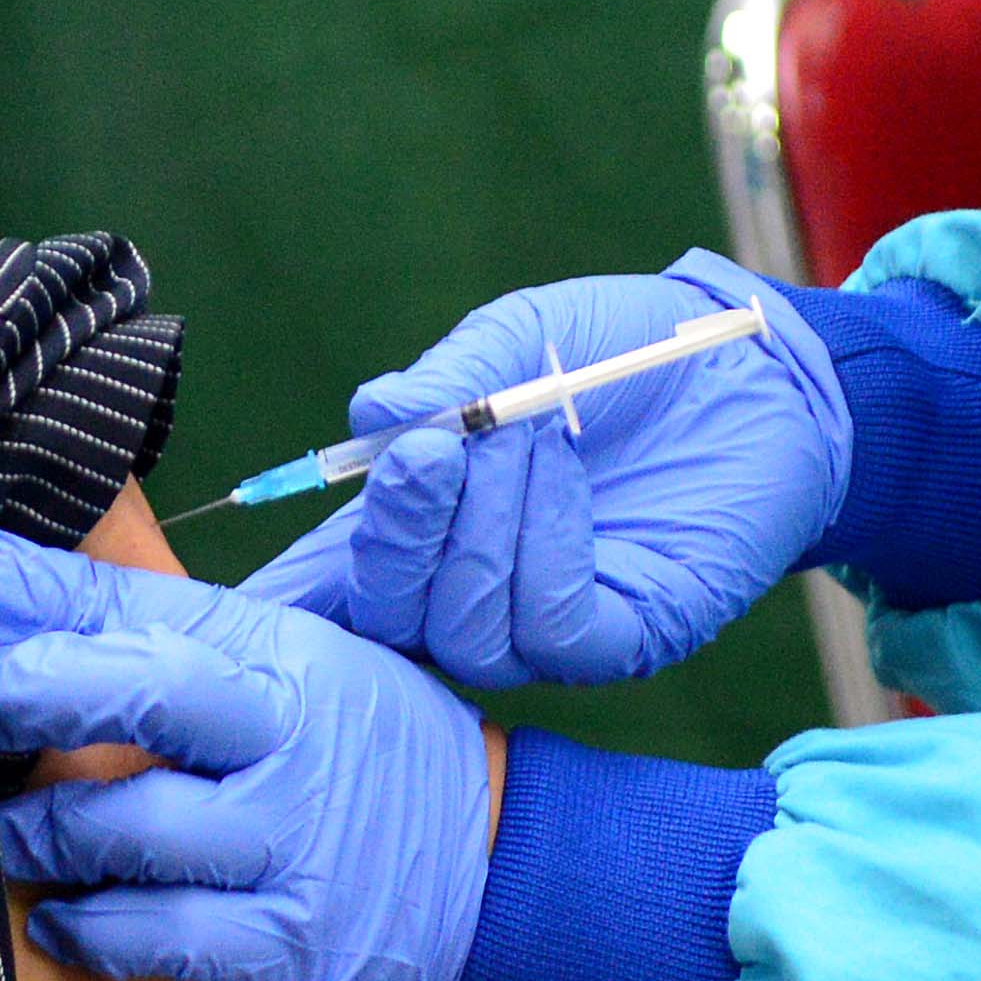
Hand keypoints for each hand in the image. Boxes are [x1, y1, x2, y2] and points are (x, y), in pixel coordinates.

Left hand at [0, 527, 495, 980]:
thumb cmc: (353, 762)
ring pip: (126, 826)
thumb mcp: (291, 672)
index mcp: (275, 652)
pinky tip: (56, 922)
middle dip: (23, 688)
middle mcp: (285, 735)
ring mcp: (289, 842)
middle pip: (137, 691)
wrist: (495, 881)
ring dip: (35, 833)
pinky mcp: (284, 946)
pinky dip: (88, 929)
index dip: (19, 588)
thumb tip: (7, 596)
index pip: (128, 601)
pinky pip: (154, 938)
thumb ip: (169, 639)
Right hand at [238, 255, 849, 690]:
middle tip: (433, 450)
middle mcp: (467, 591)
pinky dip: (545, 548)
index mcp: (419, 529)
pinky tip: (567, 477)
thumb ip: (446, 384)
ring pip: (464, 628)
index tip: (231, 603)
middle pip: (384, 621)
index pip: (327, 592)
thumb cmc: (622, 350)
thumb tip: (371, 420)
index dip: (276, 609)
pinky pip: (551, 629)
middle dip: (395, 537)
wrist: (750, 365)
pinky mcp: (621, 638)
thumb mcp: (519, 342)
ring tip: (533, 432)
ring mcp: (542, 626)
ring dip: (485, 527)